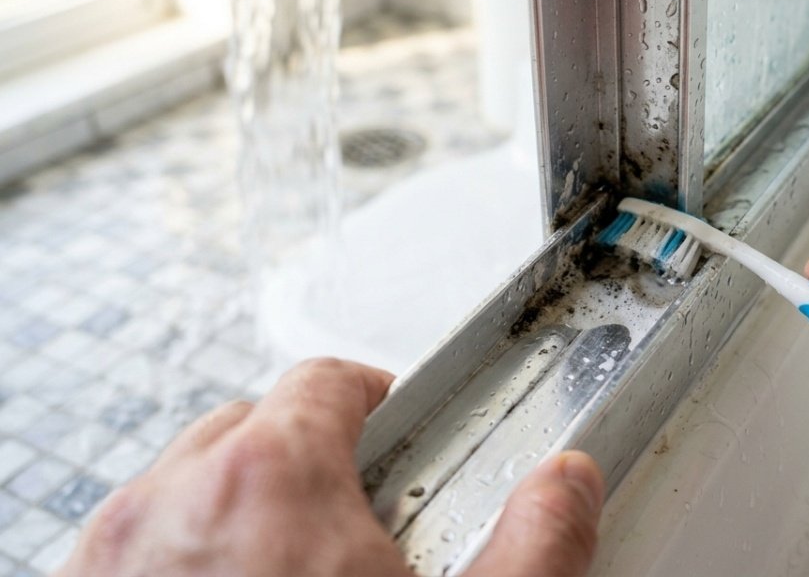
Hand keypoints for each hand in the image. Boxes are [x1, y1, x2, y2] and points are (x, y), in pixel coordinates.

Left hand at [57, 358, 603, 576]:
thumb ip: (534, 546)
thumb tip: (567, 487)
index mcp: (270, 478)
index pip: (326, 382)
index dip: (375, 400)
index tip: (395, 429)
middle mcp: (171, 505)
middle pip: (248, 427)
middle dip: (304, 457)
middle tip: (353, 523)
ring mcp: (110, 559)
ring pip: (184, 489)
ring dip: (237, 511)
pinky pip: (136, 551)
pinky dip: (184, 561)